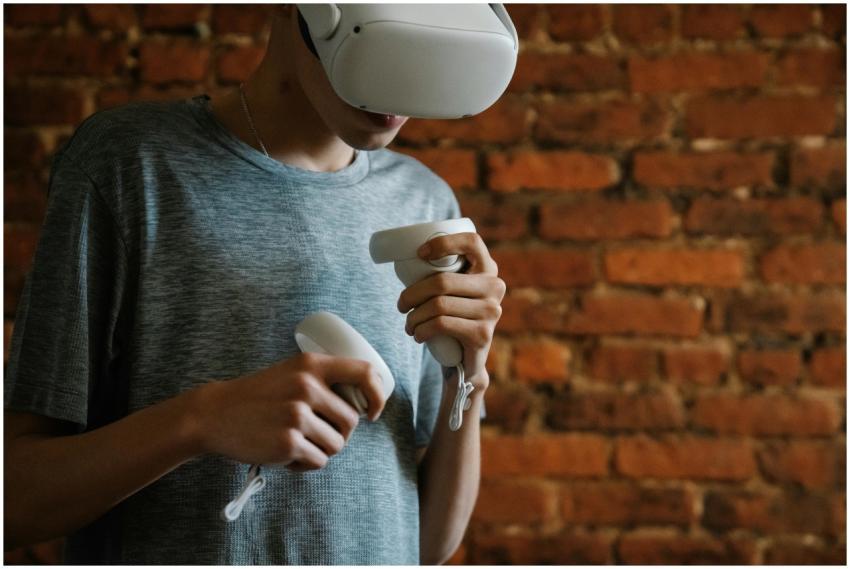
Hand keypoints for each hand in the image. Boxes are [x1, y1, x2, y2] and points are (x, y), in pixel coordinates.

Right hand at [193, 352, 385, 470]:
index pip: (364, 372)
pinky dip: (306, 464)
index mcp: (311, 365)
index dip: (377, 395)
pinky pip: (318, 461)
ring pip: (337, 445)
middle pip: (351, 421)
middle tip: (315, 433)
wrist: (214, 414)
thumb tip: (364, 402)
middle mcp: (306, 386)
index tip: (372, 412)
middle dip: (339, 433)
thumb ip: (322, 380)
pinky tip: (287, 455)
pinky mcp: (288, 443)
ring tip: (297, 442)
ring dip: (321, 450)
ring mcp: (297, 415)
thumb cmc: (258, 396)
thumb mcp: (290, 372)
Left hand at [397, 232, 505, 389]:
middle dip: (412, 294)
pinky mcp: (482, 334)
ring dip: (414, 317)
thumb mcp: (451, 292)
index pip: (471, 242)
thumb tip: (407, 257)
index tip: (420, 253)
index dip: (443, 243)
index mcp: (487, 269)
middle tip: (401, 305)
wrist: (466, 361)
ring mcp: (491, 311)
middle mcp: (495, 287)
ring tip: (409, 325)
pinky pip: (442, 324)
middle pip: (443, 281)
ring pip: (439, 305)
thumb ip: (442, 273)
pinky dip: (422, 330)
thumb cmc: (452, 319)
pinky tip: (418, 335)